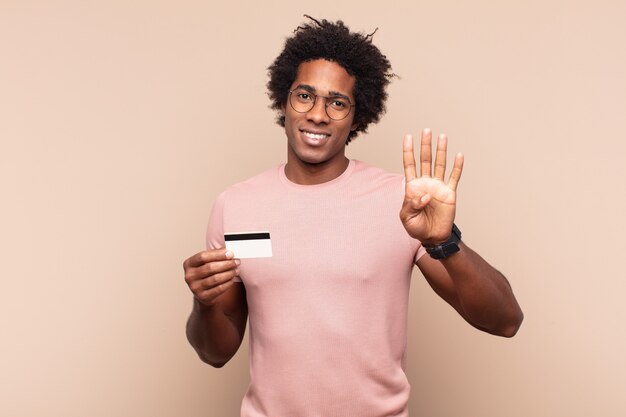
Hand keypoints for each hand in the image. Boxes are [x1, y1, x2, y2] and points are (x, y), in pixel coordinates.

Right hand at [183, 249, 239, 306]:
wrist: (204, 292)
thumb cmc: (207, 273)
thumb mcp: (207, 262)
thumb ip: (215, 255)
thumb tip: (228, 251)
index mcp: (188, 264)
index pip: (202, 256)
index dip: (218, 254)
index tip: (230, 253)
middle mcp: (189, 276)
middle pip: (210, 267)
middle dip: (226, 264)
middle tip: (236, 262)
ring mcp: (195, 287)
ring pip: (215, 278)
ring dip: (229, 273)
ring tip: (236, 270)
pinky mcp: (203, 296)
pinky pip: (219, 289)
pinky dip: (227, 283)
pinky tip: (232, 279)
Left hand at [400, 129, 463, 244]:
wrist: (432, 237)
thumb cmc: (416, 227)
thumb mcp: (406, 217)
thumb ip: (411, 205)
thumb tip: (425, 195)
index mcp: (412, 187)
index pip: (409, 165)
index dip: (408, 151)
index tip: (408, 136)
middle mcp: (426, 183)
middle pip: (425, 160)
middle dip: (425, 145)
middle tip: (426, 130)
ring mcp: (438, 187)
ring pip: (440, 165)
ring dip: (441, 151)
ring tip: (442, 136)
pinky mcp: (450, 193)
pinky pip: (454, 178)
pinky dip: (457, 167)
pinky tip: (459, 155)